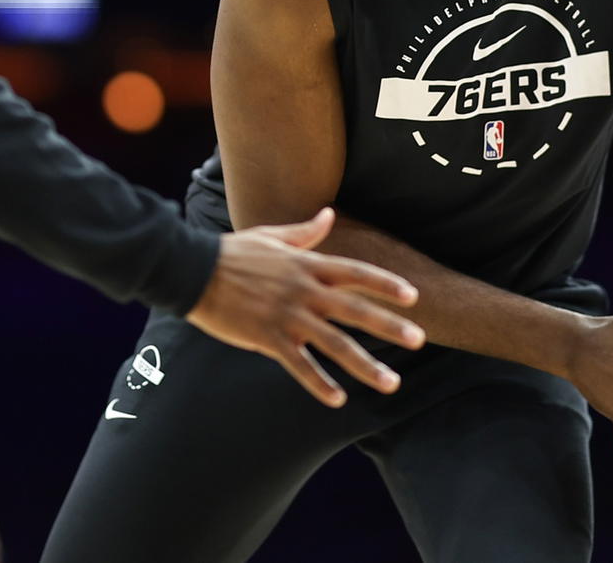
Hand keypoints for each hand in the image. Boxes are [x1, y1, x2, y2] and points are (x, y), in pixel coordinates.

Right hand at [186, 208, 424, 407]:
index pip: (356, 273)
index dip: (386, 284)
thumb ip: (305, 232)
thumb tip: (328, 214)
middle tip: (419, 339)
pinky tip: (338, 399)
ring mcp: (288, 316)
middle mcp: (304, 291)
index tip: (413, 298)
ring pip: (335, 344)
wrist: (193, 270)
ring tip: (392, 382)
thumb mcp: (272, 237)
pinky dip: (320, 383)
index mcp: (306, 265)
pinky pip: (299, 365)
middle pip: (355, 310)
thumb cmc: (232, 252)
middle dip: (390, 326)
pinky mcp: (268, 338)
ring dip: (366, 365)